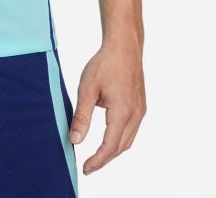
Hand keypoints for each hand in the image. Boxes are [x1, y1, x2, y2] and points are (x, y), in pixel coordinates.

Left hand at [70, 39, 145, 175]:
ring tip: (96, 155)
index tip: (85, 168)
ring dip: (113, 150)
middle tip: (89, 165)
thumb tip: (75, 140)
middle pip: (121, 147)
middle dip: (105, 159)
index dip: (97, 160)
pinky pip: (131, 130)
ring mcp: (140, 111)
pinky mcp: (140, 106)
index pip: (110, 147)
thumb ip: (81, 116)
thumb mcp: (87, 89)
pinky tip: (108, 136)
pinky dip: (119, 138)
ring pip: (128, 140)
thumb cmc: (105, 64)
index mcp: (122, 112)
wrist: (124, 46)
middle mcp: (135, 115)